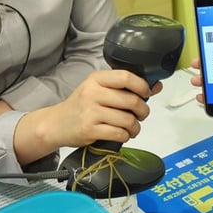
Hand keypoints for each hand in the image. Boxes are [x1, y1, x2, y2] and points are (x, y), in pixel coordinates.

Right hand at [13, 69, 152, 163]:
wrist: (57, 123)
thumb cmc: (82, 105)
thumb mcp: (99, 90)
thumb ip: (125, 87)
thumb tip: (156, 86)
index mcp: (96, 79)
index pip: (125, 77)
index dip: (142, 86)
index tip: (146, 93)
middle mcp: (93, 93)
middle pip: (131, 100)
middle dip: (143, 110)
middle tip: (141, 115)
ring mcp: (90, 112)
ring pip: (127, 120)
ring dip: (136, 127)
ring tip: (132, 128)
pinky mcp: (89, 130)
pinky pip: (119, 133)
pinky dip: (126, 136)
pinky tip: (123, 134)